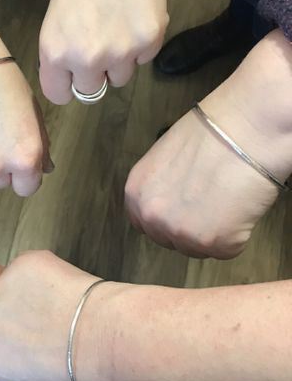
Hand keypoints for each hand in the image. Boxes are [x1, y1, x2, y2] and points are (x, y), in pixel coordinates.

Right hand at [0, 251, 110, 380]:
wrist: (94, 339)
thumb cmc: (68, 371)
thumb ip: (10, 369)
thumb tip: (15, 358)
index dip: (8, 340)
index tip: (26, 342)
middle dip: (14, 314)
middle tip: (45, 323)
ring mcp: (1, 284)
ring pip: (13, 285)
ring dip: (30, 292)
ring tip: (60, 307)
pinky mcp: (23, 262)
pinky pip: (32, 267)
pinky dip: (47, 274)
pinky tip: (65, 290)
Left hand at [39, 0, 167, 103]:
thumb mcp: (54, 24)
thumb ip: (62, 58)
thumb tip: (76, 82)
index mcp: (55, 54)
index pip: (59, 96)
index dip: (67, 86)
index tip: (73, 77)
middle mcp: (86, 59)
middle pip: (93, 92)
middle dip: (95, 74)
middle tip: (98, 47)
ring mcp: (121, 52)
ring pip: (121, 78)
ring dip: (120, 61)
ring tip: (117, 28)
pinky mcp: (149, 41)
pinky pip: (145, 59)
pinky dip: (141, 44)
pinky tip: (133, 18)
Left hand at [125, 30, 291, 258]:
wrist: (245, 130)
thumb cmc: (210, 134)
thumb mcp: (163, 159)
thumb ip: (158, 187)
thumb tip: (167, 202)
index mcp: (135, 193)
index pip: (143, 223)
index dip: (166, 219)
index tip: (182, 212)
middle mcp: (151, 216)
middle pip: (168, 240)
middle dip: (189, 228)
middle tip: (210, 204)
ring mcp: (181, 232)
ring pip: (197, 248)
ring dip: (213, 232)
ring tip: (226, 200)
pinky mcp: (214, 243)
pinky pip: (227, 249)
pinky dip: (238, 234)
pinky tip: (240, 206)